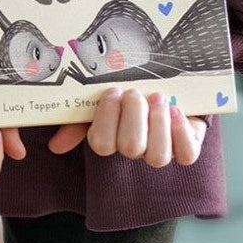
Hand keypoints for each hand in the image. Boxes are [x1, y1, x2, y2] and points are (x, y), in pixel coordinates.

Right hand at [48, 88, 207, 166]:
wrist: (164, 85)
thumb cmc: (126, 94)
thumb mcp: (100, 98)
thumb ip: (78, 119)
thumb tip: (55, 146)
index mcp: (109, 138)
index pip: (101, 144)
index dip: (107, 117)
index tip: (112, 91)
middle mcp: (134, 149)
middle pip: (130, 147)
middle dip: (133, 115)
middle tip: (134, 92)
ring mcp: (160, 151)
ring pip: (158, 156)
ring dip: (157, 122)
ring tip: (157, 97)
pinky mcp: (186, 147)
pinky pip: (186, 154)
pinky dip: (180, 131)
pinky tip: (176, 110)